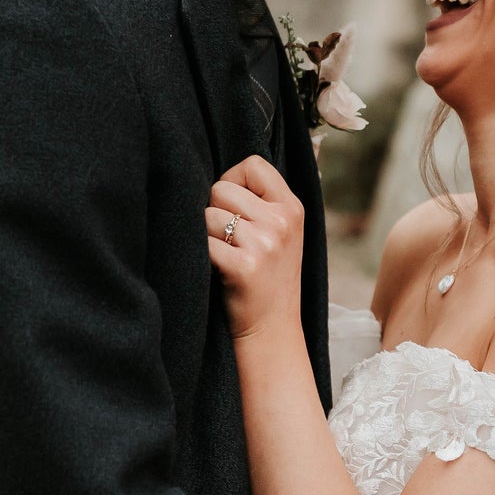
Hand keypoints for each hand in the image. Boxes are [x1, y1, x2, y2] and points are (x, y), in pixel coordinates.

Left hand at [206, 155, 305, 339]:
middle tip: (227, 239)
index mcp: (293, 208)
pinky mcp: (243, 267)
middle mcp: (282, 222)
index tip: (234, 206)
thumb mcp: (283, 234)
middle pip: (221, 188)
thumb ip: (263, 201)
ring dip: (206, 235)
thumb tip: (223, 174)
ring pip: (207, 215)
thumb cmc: (269, 278)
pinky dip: (201, 255)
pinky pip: (203, 242)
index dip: (233, 180)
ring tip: (224, 255)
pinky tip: (216, 269)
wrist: (273, 329)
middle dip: (214, 210)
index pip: (252, 164)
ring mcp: (264, 244)